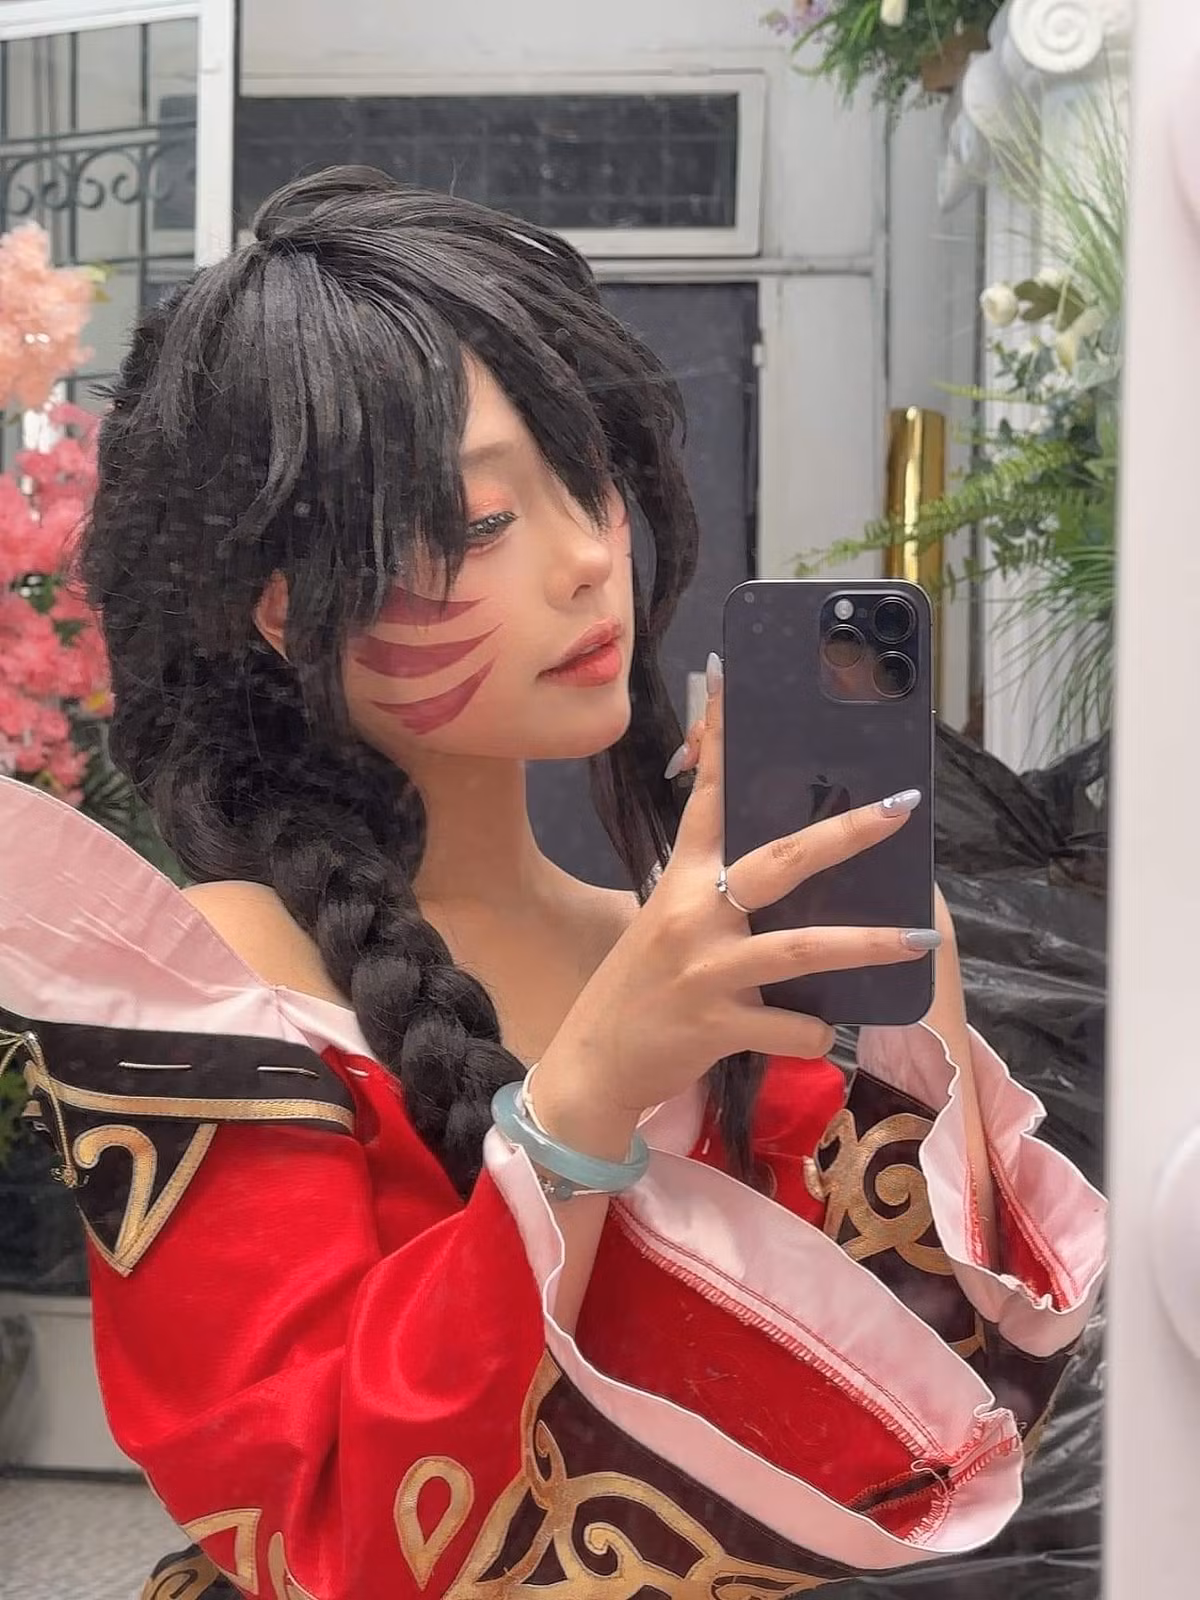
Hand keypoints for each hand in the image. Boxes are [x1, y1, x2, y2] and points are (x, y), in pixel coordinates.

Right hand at [532, 657, 938, 1159]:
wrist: (595, 1062)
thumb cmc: (642, 987)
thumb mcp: (665, 923)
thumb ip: (713, 891)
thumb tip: (783, 869)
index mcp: (680, 879)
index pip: (705, 797)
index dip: (721, 738)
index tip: (732, 681)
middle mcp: (692, 913)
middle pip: (778, 860)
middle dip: (845, 833)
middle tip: (899, 808)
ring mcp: (705, 969)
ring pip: (800, 947)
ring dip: (866, 943)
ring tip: (920, 938)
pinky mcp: (715, 1023)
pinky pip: (789, 1026)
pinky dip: (814, 1030)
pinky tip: (818, 1029)